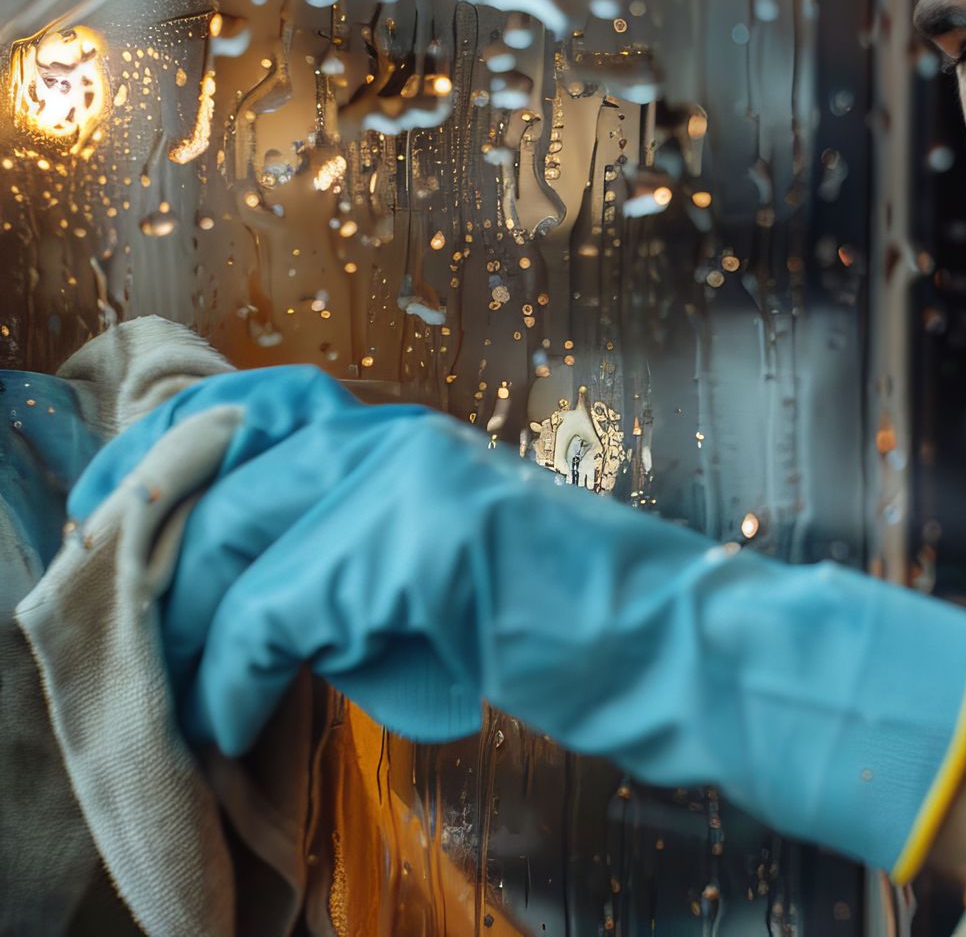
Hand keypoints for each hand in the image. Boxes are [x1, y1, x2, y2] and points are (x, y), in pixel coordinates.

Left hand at [71, 366, 965, 876]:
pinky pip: (274, 613)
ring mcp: (413, 481)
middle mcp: (404, 438)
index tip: (121, 518)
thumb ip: (365, 558)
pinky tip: (231, 718)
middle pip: (221, 477)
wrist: (686, 648)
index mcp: (415, 436)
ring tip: (180, 701)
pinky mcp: (422, 544)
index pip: (259, 405)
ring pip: (232, 542)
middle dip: (157, 565)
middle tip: (131, 639)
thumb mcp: (458, 572)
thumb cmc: (584, 628)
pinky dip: (233, 678)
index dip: (174, 450)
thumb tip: (257, 602)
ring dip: (188, 637)